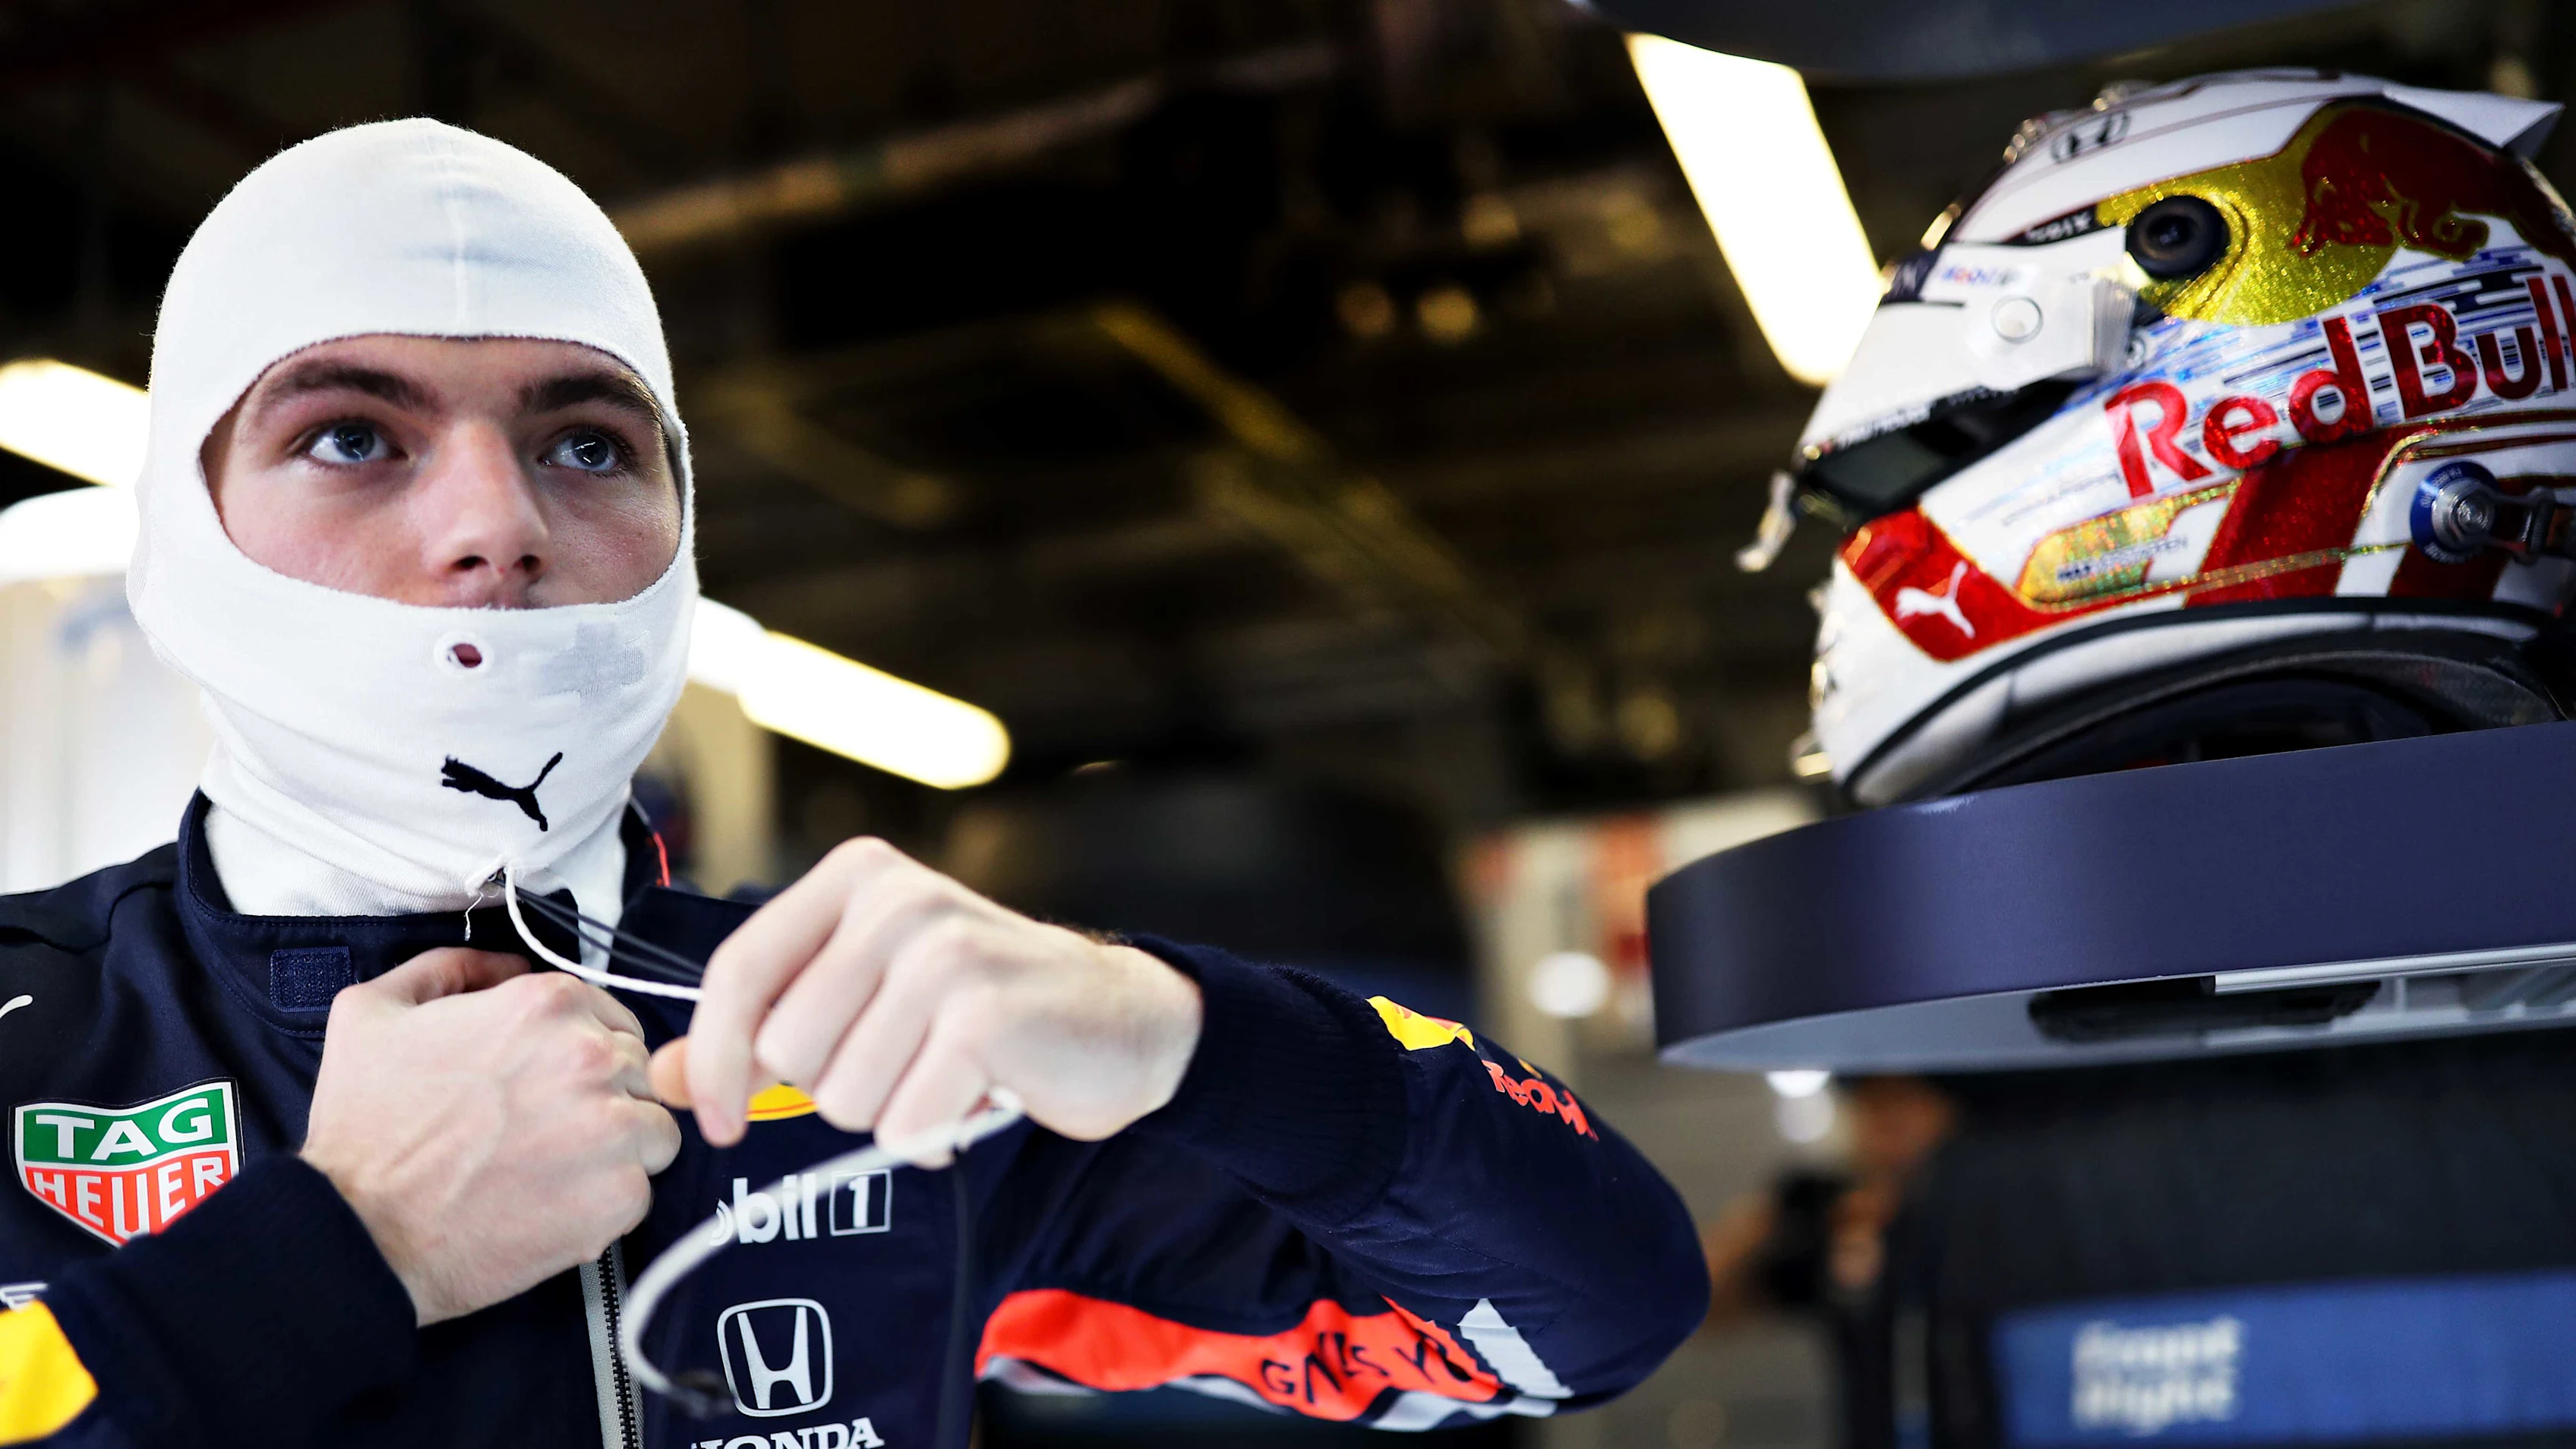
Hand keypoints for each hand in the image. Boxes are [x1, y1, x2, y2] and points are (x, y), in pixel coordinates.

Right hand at [301, 949, 682, 1324]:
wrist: (358, 1231)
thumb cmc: (365, 1133)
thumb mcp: (373, 1013)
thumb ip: (447, 970)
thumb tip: (505, 967)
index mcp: (545, 1006)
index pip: (609, 1016)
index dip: (581, 1050)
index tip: (552, 1080)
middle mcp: (591, 1057)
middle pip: (637, 1067)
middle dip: (603, 1095)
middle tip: (550, 1128)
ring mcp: (613, 1127)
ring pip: (653, 1125)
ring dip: (617, 1146)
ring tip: (557, 1168)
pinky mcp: (620, 1194)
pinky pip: (642, 1188)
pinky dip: (606, 1200)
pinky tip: (554, 1204)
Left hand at [649, 838, 1202, 1163]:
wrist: (1121, 1021)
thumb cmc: (982, 1010)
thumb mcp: (864, 999)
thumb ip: (764, 1029)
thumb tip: (664, 1078)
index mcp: (855, 878)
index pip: (738, 973)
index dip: (715, 1060)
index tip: (718, 1120)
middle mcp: (897, 899)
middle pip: (789, 1048)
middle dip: (834, 1086)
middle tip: (900, 1067)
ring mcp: (944, 952)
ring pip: (842, 1092)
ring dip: (889, 1111)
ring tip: (941, 1078)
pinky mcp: (987, 1016)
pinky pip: (904, 1122)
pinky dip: (934, 1134)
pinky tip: (974, 1099)